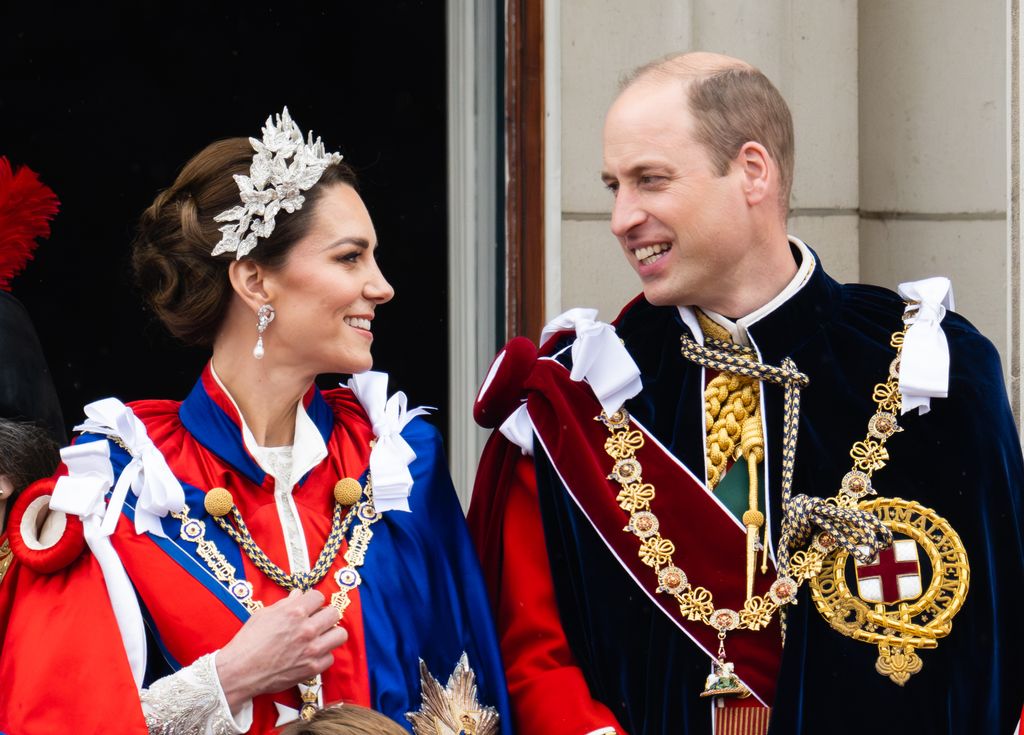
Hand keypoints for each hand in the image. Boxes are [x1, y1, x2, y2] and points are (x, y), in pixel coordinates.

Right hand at [215, 589, 347, 711]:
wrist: (240, 671)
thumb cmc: (248, 642)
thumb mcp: (263, 614)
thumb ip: (285, 603)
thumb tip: (299, 594)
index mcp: (295, 612)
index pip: (319, 596)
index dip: (313, 601)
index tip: (309, 606)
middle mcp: (307, 629)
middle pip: (334, 613)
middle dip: (325, 614)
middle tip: (316, 620)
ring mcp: (312, 649)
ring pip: (340, 634)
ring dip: (330, 634)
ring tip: (320, 637)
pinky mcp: (312, 668)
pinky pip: (330, 657)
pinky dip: (323, 655)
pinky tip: (312, 654)